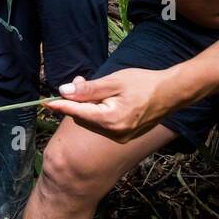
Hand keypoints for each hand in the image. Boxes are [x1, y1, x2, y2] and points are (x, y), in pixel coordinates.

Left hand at [43, 69, 180, 142]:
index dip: (61, 107)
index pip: (78, 114)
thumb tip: (64, 91)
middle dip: (77, 102)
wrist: (172, 93)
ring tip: (94, 88)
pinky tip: (104, 100)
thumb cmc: (144, 83)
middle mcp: (115, 133)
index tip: (46, 103)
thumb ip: (88, 89)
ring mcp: (121, 137)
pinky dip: (98, 113)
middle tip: (80, 81)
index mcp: (111, 120)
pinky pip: (103, 126)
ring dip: (87, 107)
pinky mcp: (125, 136)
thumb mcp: (114, 82)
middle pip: (84, 119)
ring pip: (92, 123)